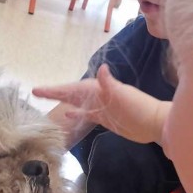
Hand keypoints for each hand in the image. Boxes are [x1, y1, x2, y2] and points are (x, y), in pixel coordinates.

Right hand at [34, 64, 169, 144]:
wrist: (155, 123)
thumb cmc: (141, 108)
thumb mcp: (124, 95)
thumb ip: (111, 84)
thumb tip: (102, 69)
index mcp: (100, 90)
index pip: (73, 89)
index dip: (56, 89)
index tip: (40, 90)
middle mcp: (98, 97)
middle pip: (72, 94)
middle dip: (55, 93)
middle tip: (36, 92)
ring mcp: (101, 108)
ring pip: (78, 104)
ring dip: (64, 102)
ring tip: (48, 101)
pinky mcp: (106, 119)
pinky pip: (87, 115)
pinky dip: (77, 115)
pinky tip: (68, 116)